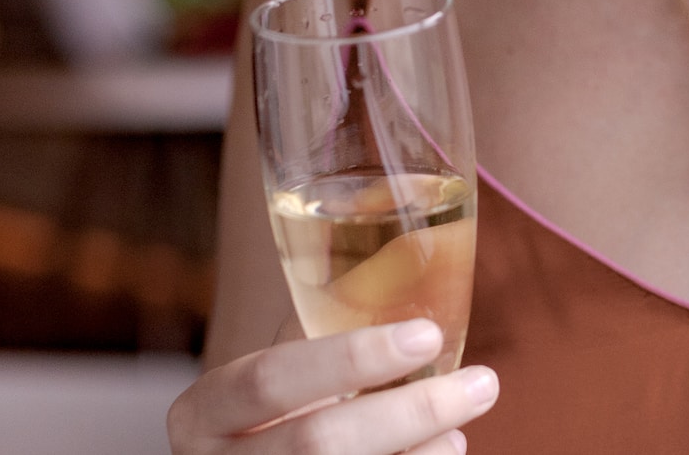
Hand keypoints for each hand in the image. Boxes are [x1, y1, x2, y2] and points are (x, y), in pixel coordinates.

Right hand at [168, 320, 498, 453]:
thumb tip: (413, 253)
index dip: (349, 357)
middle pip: (320, 442)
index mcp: (205, 412)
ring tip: (463, 423)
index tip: (426, 336)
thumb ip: (322, 329)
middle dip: (411, 411)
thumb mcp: (279, 376)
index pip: (270, 378)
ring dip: (422, 452)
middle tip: (483, 383)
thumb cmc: (274, 417)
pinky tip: (445, 451)